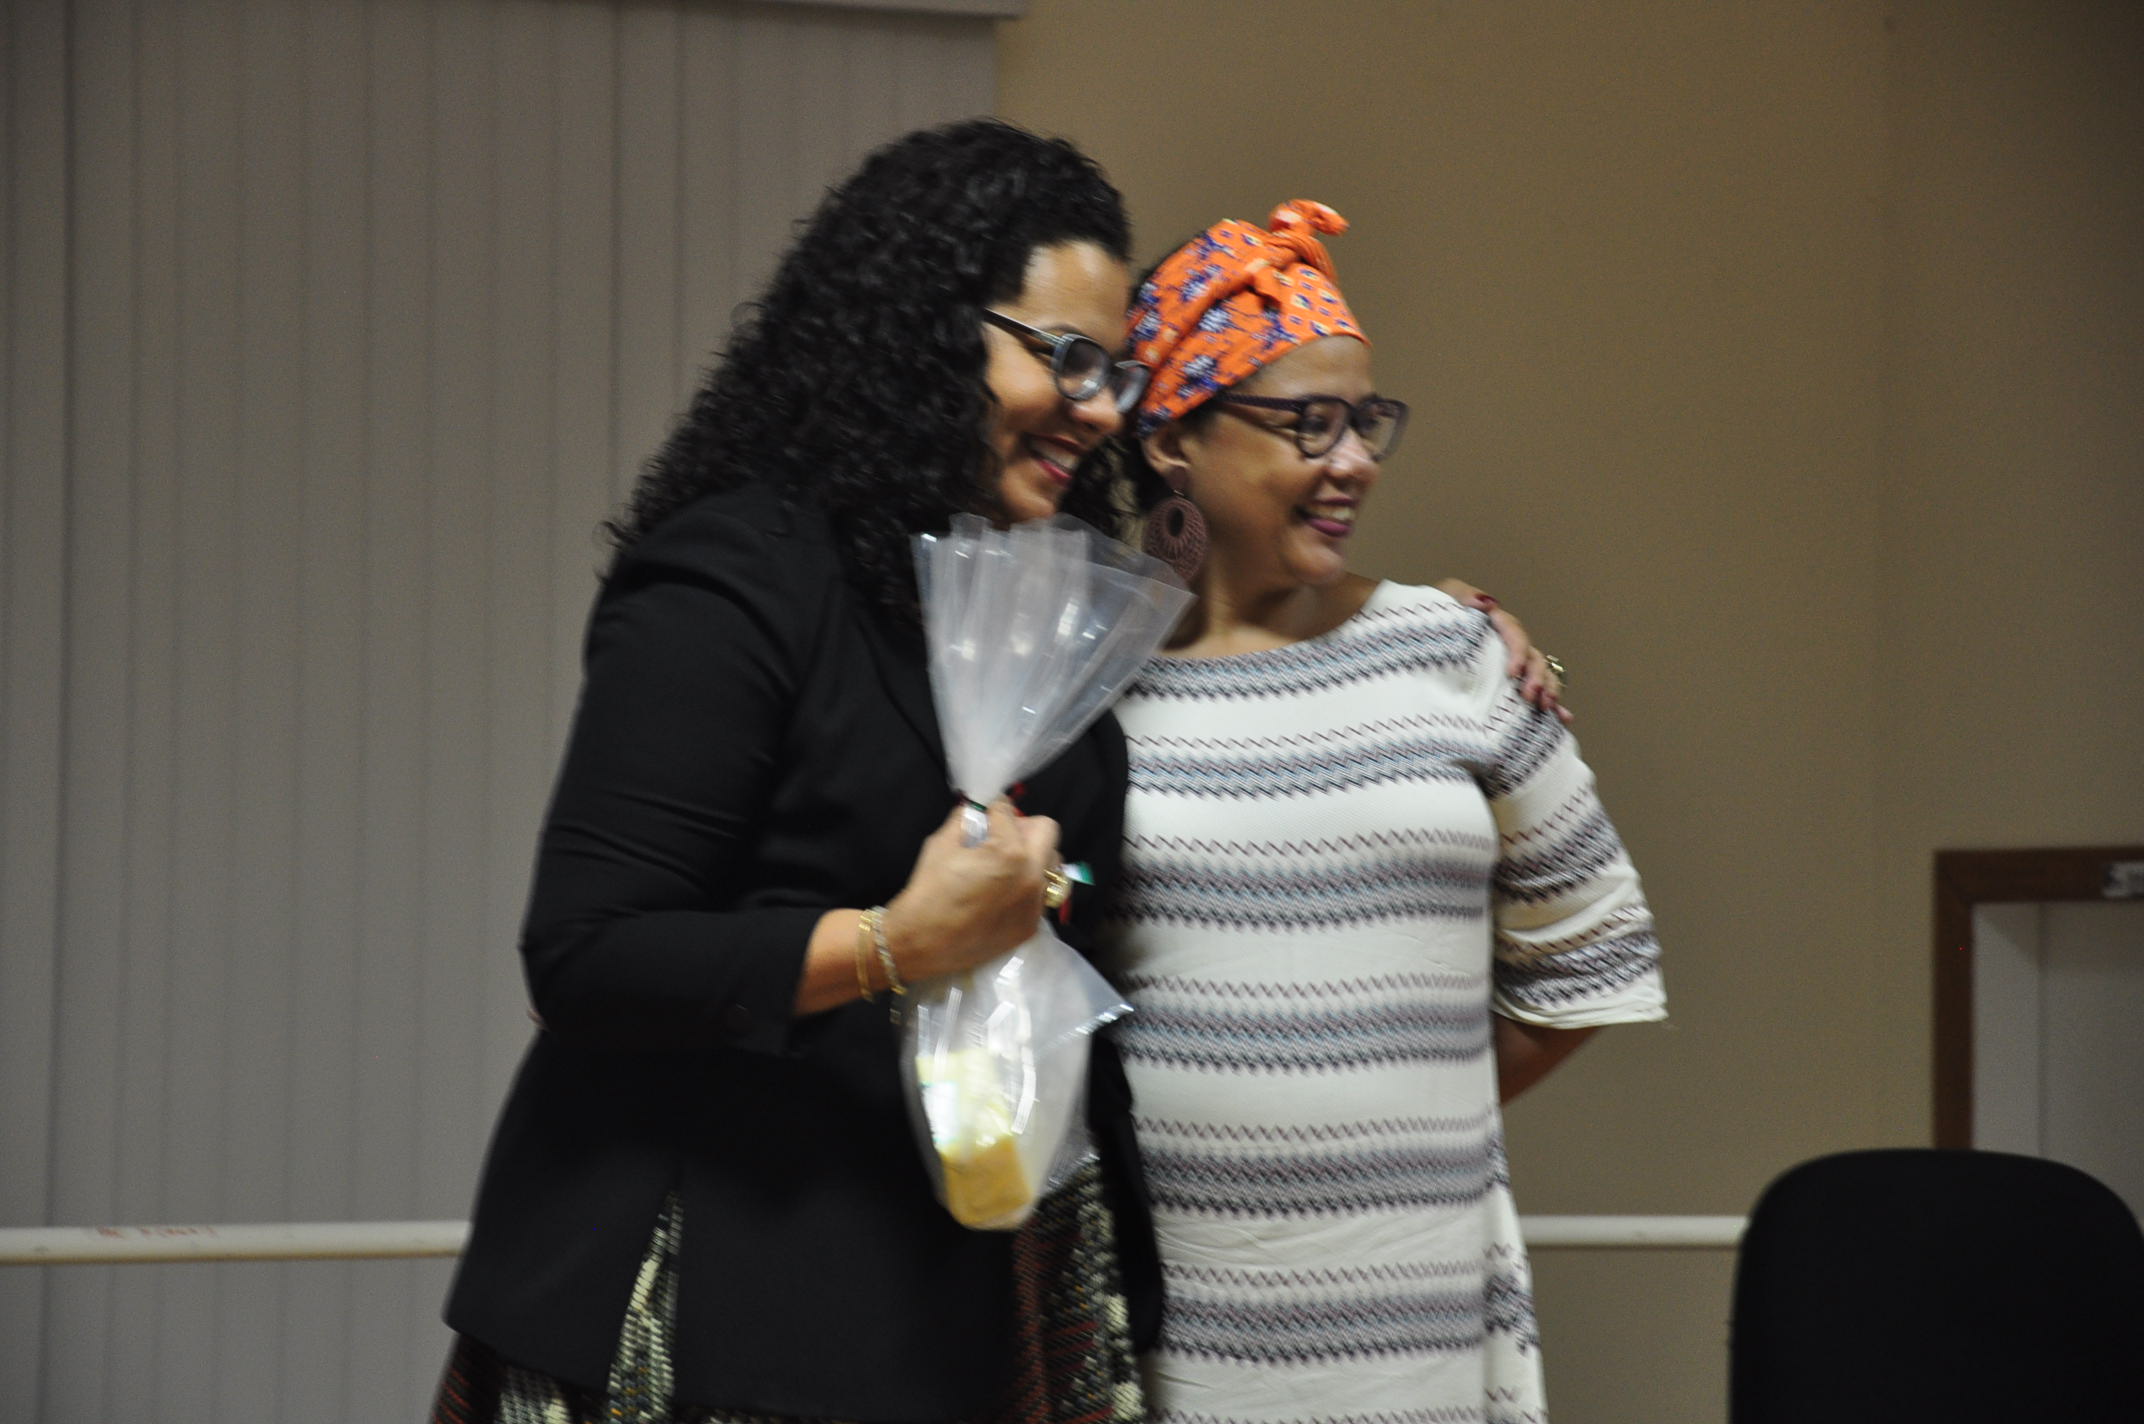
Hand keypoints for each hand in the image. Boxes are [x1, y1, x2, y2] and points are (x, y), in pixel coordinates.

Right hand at [882, 799, 1057, 979]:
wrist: (923, 942)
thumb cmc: (929, 891)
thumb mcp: (941, 844)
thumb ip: (964, 820)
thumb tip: (975, 810)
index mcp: (1009, 851)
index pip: (1008, 812)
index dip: (993, 808)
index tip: (987, 812)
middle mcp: (1032, 875)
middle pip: (1046, 831)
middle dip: (1023, 827)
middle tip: (1000, 837)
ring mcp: (1035, 904)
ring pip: (1051, 865)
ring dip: (1032, 857)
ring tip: (1006, 866)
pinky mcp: (1031, 925)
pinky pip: (1041, 895)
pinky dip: (1027, 887)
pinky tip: (1003, 893)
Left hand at [1436, 578, 1572, 724]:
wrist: (1414, 646)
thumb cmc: (1430, 620)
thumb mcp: (1441, 600)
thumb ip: (1461, 595)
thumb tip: (1486, 603)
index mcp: (1493, 624)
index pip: (1514, 633)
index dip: (1517, 652)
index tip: (1512, 673)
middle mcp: (1506, 644)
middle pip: (1532, 656)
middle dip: (1536, 677)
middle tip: (1530, 697)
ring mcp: (1511, 665)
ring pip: (1540, 674)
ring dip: (1549, 690)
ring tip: (1548, 707)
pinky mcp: (1510, 685)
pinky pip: (1536, 693)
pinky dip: (1553, 706)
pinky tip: (1564, 719)